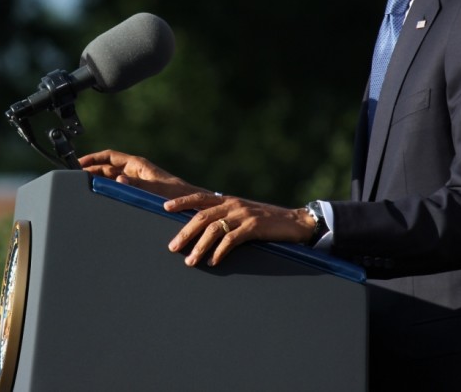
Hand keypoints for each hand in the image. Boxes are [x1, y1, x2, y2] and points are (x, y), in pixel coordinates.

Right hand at [78, 149, 206, 199]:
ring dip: (98, 181)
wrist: (191, 205)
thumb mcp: (156, 189)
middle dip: (91, 170)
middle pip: (106, 167)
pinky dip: (107, 190)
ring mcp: (136, 181)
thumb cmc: (178, 195)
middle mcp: (135, 171)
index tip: (78, 163)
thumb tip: (119, 180)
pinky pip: (118, 189)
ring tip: (83, 186)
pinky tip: (100, 197)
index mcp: (137, 165)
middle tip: (75, 177)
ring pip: (111, 178)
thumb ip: (137, 184)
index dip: (93, 158)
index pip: (109, 157)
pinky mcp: (138, 192)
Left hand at [163, 194, 315, 266]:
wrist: (295, 222)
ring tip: (190, 261)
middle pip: (202, 216)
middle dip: (185, 232)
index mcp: (228, 200)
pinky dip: (220, 252)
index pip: (200, 197)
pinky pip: (232, 240)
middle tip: (172, 247)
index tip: (164, 207)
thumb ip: (226, 217)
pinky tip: (213, 262)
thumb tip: (205, 228)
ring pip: (214, 229)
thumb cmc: (267, 221)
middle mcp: (233, 204)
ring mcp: (243, 215)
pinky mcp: (254, 227)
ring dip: (200, 247)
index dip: (182, 201)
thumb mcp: (243, 214)